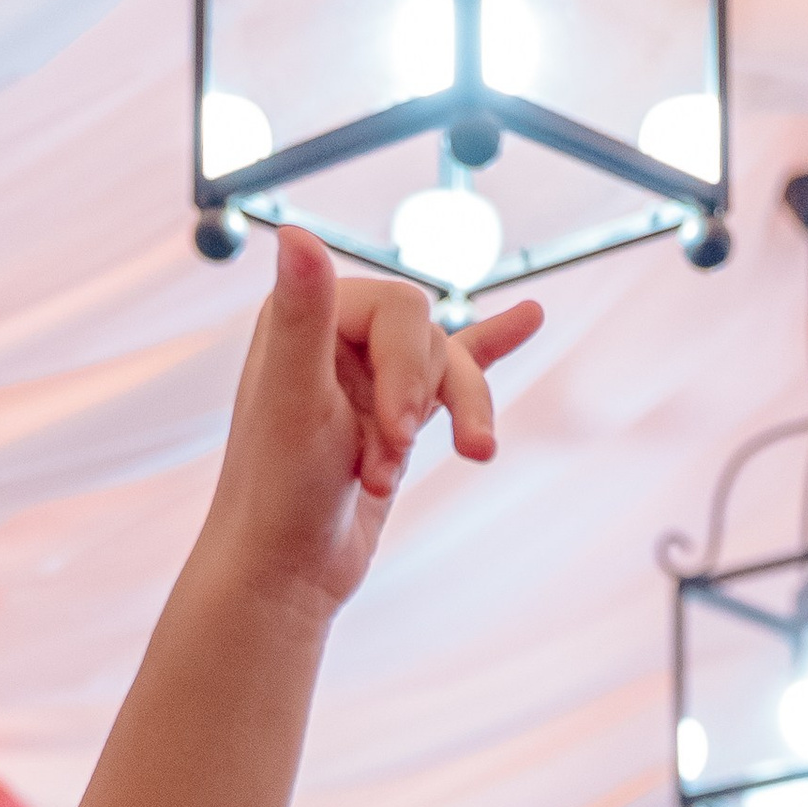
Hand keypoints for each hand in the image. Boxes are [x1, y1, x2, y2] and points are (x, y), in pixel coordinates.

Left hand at [197, 227, 543, 621]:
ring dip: (455, 420)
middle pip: (430, 338)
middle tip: (393, 460)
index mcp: (305, 318)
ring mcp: (369, 377)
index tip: (396, 433)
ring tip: (468, 460)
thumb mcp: (295, 400)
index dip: (409, 369)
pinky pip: (454, 371)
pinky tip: (528, 318)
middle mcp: (335, 338)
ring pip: (450, 369)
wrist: (285, 573)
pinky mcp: (396, 416)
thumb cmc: (279, 493)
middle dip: (425, 401)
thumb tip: (293, 233)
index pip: (400, 309)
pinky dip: (492, 350)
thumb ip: (302, 314)